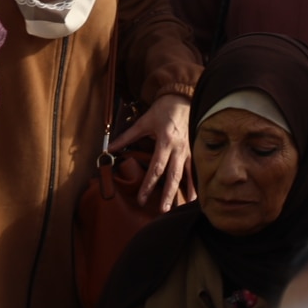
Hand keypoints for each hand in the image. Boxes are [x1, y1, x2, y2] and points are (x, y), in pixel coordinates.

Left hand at [110, 92, 192, 209]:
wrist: (184, 97)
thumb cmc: (163, 109)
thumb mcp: (143, 121)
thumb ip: (127, 137)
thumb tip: (109, 150)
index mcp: (166, 141)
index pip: (157, 168)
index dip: (149, 184)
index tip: (142, 199)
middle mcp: (179, 148)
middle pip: (174, 175)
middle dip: (169, 194)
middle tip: (163, 210)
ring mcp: (190, 148)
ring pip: (189, 173)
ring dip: (187, 191)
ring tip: (185, 206)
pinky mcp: (196, 148)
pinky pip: (197, 167)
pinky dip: (197, 180)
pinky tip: (198, 192)